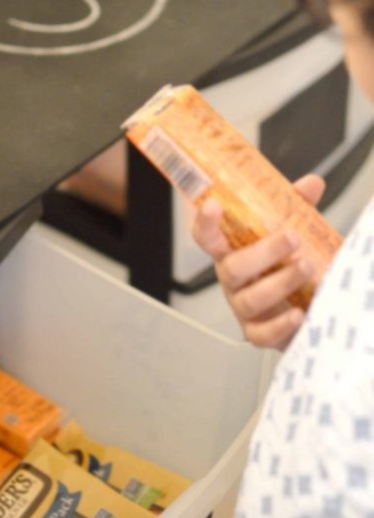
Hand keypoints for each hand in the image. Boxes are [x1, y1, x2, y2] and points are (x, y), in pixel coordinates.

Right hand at [191, 174, 325, 349]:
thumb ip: (297, 208)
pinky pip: (260, 333)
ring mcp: (242, 308)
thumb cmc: (288, 266)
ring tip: (307, 267)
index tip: (212, 204)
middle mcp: (233, 280)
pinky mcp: (258, 333)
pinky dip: (280, 325)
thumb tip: (311, 183)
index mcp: (233, 252)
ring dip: (280, 282)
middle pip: (232, 268)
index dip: (205, 223)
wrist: (304, 308)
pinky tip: (298, 313)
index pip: (207, 238)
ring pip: (250, 299)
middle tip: (293, 237)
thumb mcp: (293, 232)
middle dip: (264, 252)